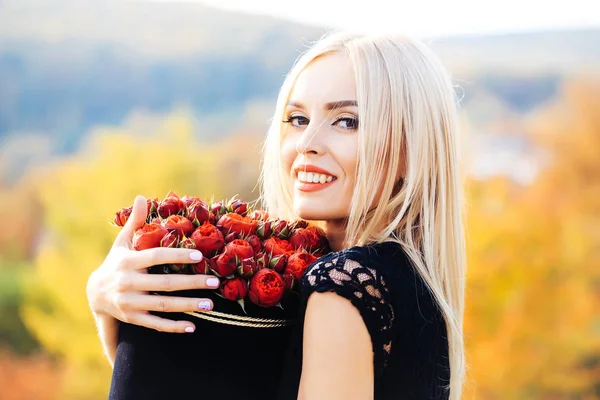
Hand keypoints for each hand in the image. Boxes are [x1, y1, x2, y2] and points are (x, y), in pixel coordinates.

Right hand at [86, 195, 219, 332]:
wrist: (95, 294)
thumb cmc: (117, 263)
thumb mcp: (122, 243)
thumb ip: (135, 222)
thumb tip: (142, 197)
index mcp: (128, 262)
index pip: (156, 257)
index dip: (177, 256)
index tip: (199, 256)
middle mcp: (128, 283)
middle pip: (165, 284)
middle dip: (192, 283)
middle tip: (215, 282)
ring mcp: (130, 303)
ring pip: (163, 305)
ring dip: (188, 306)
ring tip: (210, 304)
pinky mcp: (133, 318)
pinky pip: (156, 324)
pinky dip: (174, 327)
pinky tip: (192, 326)